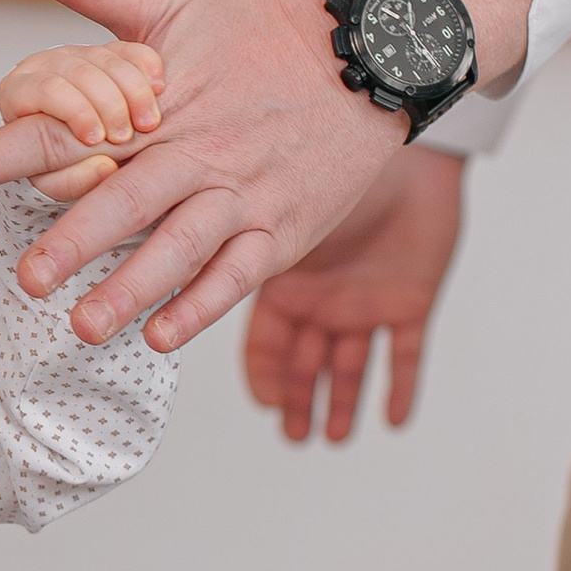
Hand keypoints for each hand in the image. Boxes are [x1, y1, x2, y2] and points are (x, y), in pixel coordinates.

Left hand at [0, 0, 406, 349]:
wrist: (370, 52)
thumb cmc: (262, 32)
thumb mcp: (171, 0)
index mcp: (156, 103)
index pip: (65, 129)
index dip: (2, 154)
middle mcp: (196, 151)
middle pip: (125, 199)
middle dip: (74, 240)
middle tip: (26, 278)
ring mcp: (242, 192)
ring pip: (182, 245)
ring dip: (134, 287)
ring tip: (84, 324)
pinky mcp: (284, 228)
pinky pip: (241, 273)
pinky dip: (203, 305)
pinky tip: (161, 335)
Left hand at [0, 37, 165, 200]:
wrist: (70, 153)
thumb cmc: (53, 166)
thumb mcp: (54, 182)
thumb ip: (72, 180)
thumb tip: (104, 168)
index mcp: (18, 93)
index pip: (46, 88)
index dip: (76, 111)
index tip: (96, 140)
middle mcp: (45, 66)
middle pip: (80, 71)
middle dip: (109, 104)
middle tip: (125, 137)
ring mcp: (78, 54)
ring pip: (107, 58)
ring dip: (134, 91)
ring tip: (148, 123)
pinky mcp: (108, 51)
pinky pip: (131, 49)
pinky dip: (147, 66)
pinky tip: (158, 88)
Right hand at [242, 147, 464, 439]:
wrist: (395, 131)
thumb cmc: (323, 155)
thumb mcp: (269, 210)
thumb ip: (221, 238)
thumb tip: (161, 244)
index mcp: (286, 279)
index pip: (267, 340)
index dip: (264, 374)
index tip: (264, 403)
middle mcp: (322, 295)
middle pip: (305, 359)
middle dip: (297, 398)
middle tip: (292, 435)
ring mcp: (365, 298)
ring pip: (350, 364)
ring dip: (341, 402)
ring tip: (329, 438)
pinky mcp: (410, 298)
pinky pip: (406, 352)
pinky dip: (403, 386)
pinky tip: (396, 421)